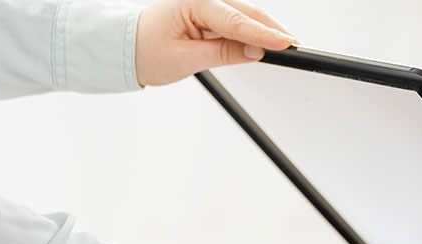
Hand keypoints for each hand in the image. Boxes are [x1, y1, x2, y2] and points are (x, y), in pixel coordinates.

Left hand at [135, 0, 295, 86]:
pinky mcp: (209, 13)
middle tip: (294, 46)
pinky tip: (265, 42)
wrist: (127, 48)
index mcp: (192, 2)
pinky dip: (251, 32)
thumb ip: (223, 53)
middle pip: (246, 13)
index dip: (263, 34)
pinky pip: (235, 22)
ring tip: (285, 46)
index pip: (236, 21)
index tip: (285, 43)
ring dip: (263, 31)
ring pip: (244, 16)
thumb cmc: (146, 50)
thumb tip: (254, 52)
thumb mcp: (186, 59)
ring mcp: (206, 4)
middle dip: (271, 29)